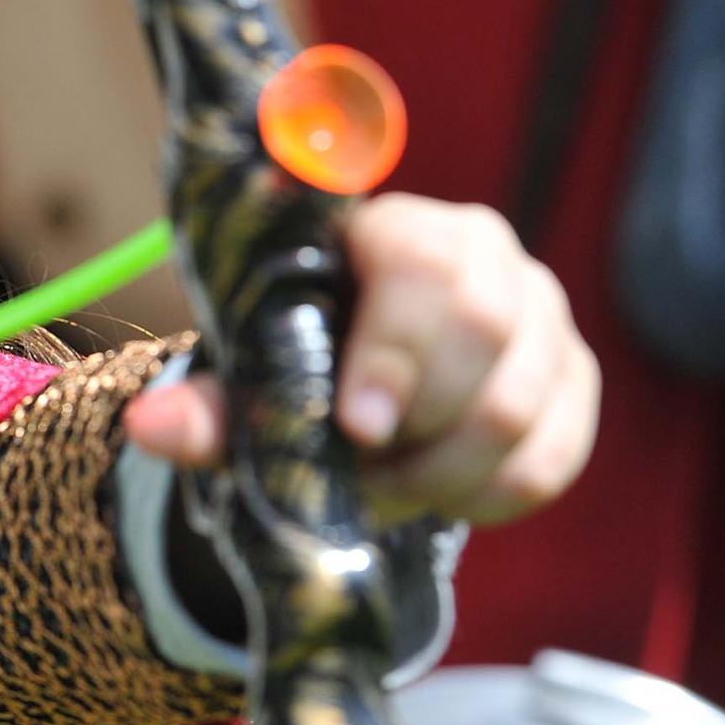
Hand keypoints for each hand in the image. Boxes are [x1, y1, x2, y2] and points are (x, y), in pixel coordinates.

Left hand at [123, 195, 598, 526]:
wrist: (356, 385)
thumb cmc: (299, 357)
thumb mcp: (253, 375)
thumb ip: (212, 403)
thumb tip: (150, 424)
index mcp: (395, 227)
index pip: (422, 265)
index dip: (397, 350)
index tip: (356, 428)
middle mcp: (486, 252)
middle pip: (487, 332)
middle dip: (416, 425)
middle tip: (359, 471)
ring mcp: (543, 316)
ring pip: (519, 407)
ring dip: (442, 472)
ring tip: (383, 487)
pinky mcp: (574, 383)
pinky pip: (550, 458)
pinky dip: (485, 497)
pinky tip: (436, 494)